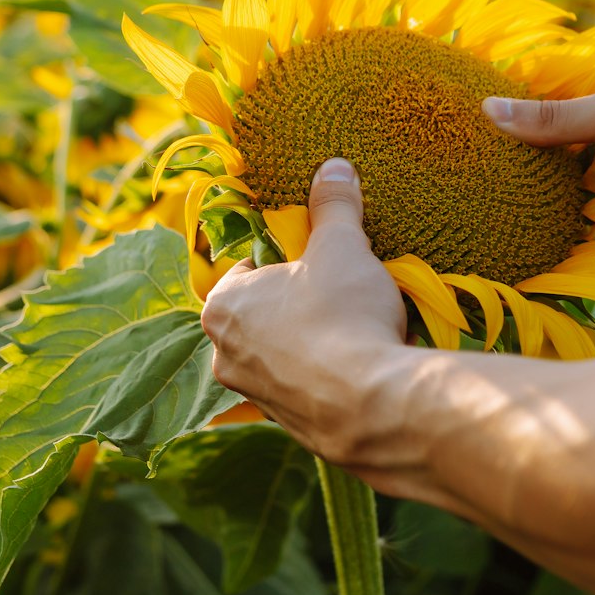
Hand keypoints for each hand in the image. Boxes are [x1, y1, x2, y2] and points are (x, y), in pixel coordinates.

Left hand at [200, 158, 415, 475]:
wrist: (373, 405)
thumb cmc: (343, 316)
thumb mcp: (340, 246)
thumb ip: (333, 205)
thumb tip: (333, 167)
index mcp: (222, 305)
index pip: (247, 268)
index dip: (287, 258)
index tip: (319, 259)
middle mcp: (225, 355)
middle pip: (266, 312)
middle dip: (301, 301)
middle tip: (344, 291)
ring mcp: (255, 396)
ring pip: (286, 353)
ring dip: (317, 341)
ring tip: (361, 328)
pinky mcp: (289, 426)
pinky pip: (309, 388)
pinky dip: (331, 375)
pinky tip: (365, 364)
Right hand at [483, 75, 594, 271]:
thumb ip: (558, 120)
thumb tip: (488, 109)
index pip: (562, 109)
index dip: (524, 119)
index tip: (473, 128)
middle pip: (564, 158)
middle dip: (530, 170)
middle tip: (472, 179)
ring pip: (577, 198)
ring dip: (547, 208)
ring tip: (487, 214)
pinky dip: (573, 237)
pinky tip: (529, 244)